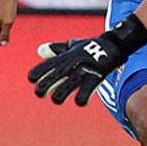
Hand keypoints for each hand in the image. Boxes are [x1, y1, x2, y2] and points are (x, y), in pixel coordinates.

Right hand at [0, 0, 17, 45]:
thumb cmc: (8, 8)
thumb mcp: (8, 23)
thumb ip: (5, 35)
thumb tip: (3, 44)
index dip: (0, 41)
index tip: (8, 34)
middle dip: (3, 34)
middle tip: (10, 25)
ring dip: (5, 29)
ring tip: (10, 21)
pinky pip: (0, 25)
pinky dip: (6, 25)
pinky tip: (10, 18)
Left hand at [26, 14, 146, 104]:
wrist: (114, 44)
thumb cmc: (91, 46)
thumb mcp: (72, 46)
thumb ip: (55, 49)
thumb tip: (39, 51)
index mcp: (66, 56)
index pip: (47, 65)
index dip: (37, 73)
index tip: (32, 80)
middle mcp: (73, 63)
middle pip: (53, 77)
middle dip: (43, 88)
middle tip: (40, 94)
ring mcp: (85, 70)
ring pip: (67, 87)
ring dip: (59, 96)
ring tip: (58, 99)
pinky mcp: (97, 76)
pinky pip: (87, 90)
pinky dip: (82, 98)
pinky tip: (80, 101)